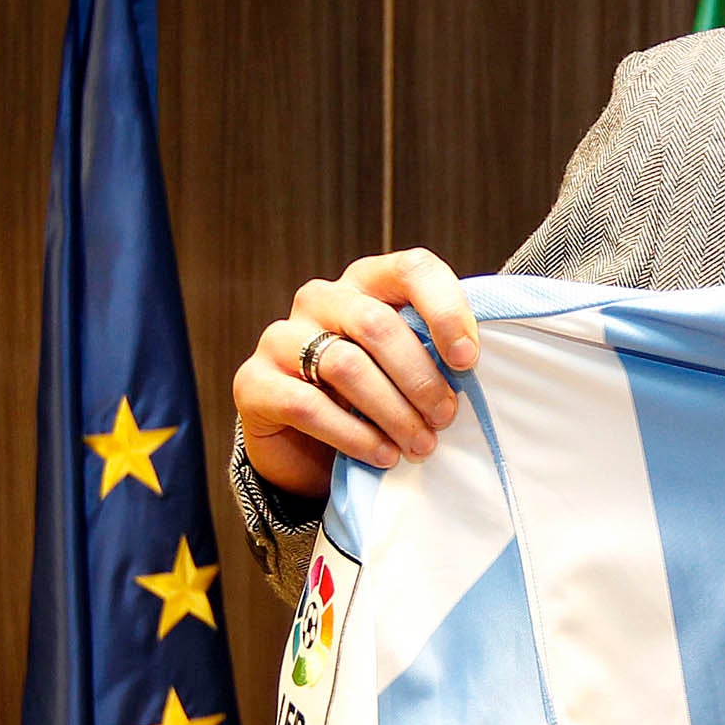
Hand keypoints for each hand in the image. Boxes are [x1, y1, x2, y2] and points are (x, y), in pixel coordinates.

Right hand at [233, 249, 480, 500]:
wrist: (304, 447)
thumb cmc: (369, 397)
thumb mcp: (404, 368)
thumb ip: (431, 352)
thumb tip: (470, 365)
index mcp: (366, 283)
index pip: (412, 269)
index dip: (446, 309)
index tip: (468, 360)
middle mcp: (321, 299)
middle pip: (378, 325)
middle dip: (420, 377)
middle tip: (445, 418)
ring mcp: (281, 338)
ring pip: (346, 366)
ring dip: (392, 412)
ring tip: (420, 446)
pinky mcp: (254, 382)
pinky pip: (307, 405)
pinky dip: (353, 435)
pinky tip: (382, 455)